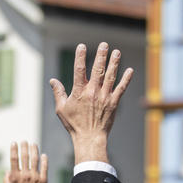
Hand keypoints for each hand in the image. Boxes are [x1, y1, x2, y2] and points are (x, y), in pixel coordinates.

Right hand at [4, 141, 49, 182]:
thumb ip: (6, 181)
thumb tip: (7, 171)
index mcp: (15, 178)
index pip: (14, 160)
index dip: (14, 150)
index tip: (14, 143)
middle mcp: (25, 175)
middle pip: (24, 157)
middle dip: (24, 147)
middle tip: (24, 141)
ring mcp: (35, 177)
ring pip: (35, 159)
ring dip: (34, 150)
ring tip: (33, 144)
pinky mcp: (43, 180)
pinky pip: (44, 167)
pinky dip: (44, 160)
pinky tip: (43, 155)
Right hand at [49, 42, 132, 163]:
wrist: (90, 138)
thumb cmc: (74, 124)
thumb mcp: (61, 109)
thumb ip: (58, 93)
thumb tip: (52, 80)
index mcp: (79, 92)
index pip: (79, 70)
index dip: (80, 57)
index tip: (82, 46)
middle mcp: (93, 92)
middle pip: (98, 69)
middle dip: (101, 55)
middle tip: (104, 44)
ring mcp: (104, 97)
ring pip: (111, 76)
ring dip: (114, 63)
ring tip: (117, 52)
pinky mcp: (113, 103)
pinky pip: (121, 88)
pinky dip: (126, 79)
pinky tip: (130, 70)